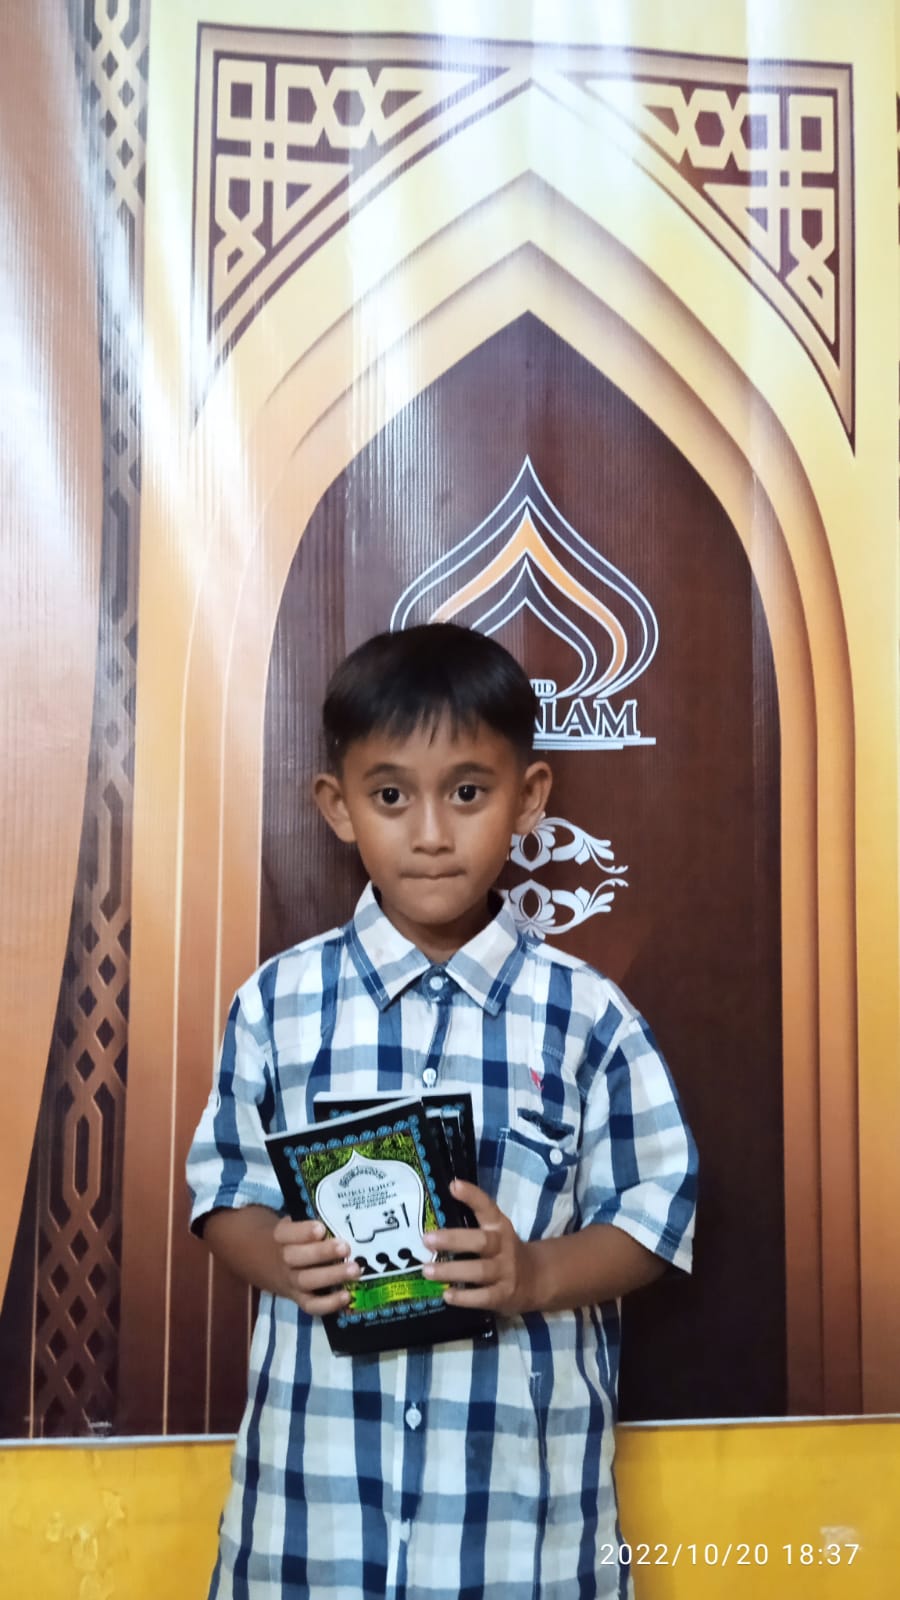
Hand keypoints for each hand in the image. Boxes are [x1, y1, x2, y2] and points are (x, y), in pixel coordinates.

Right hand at [272, 1216, 358, 1316]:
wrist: (271, 1263)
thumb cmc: (296, 1239)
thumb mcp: (298, 1226)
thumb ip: (315, 1222)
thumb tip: (347, 1218)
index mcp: (281, 1237)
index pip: (285, 1233)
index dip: (302, 1232)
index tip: (321, 1228)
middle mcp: (283, 1260)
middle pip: (295, 1257)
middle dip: (322, 1253)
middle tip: (345, 1248)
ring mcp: (291, 1281)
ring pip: (305, 1280)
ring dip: (331, 1276)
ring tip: (354, 1270)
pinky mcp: (299, 1299)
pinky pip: (311, 1305)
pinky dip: (329, 1303)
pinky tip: (347, 1296)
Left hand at [422, 1179, 537, 1315]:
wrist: (535, 1280)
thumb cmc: (503, 1252)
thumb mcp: (494, 1232)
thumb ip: (471, 1223)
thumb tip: (431, 1216)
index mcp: (499, 1227)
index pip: (487, 1207)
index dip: (472, 1196)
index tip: (453, 1186)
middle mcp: (504, 1247)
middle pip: (481, 1241)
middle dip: (453, 1240)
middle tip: (426, 1239)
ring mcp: (505, 1272)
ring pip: (479, 1271)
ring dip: (452, 1271)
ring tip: (427, 1270)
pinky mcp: (504, 1295)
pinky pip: (484, 1297)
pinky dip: (464, 1297)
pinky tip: (446, 1295)